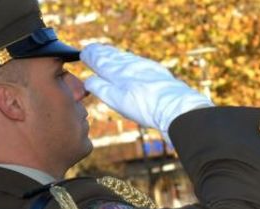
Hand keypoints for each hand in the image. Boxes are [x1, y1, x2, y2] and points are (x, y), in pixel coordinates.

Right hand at [81, 44, 212, 140]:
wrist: (176, 108)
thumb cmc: (145, 107)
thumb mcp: (116, 100)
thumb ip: (100, 87)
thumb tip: (89, 79)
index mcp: (118, 71)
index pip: (99, 58)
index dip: (90, 56)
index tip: (84, 53)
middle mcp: (131, 65)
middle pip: (112, 55)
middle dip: (100, 52)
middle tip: (92, 50)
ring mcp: (145, 67)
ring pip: (125, 57)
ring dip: (114, 55)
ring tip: (108, 54)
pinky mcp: (156, 72)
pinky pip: (137, 62)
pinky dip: (128, 60)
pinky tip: (130, 63)